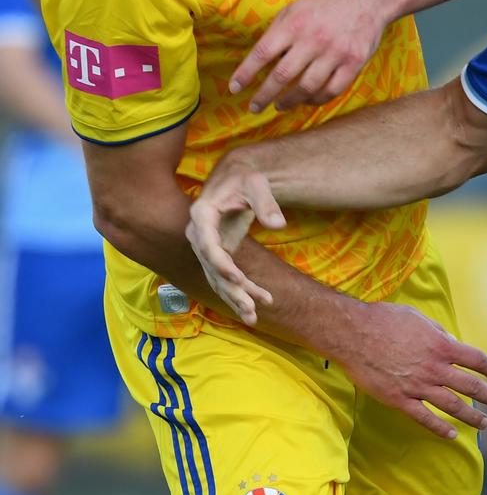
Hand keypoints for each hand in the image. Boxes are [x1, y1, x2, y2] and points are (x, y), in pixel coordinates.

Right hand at [186, 152, 287, 324]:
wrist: (236, 176)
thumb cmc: (245, 177)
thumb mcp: (257, 183)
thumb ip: (266, 203)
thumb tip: (279, 224)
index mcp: (202, 214)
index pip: (207, 244)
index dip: (221, 263)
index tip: (237, 279)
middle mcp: (198, 233)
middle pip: (211, 267)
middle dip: (231, 290)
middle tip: (251, 309)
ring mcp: (204, 246)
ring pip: (217, 278)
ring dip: (235, 298)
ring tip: (254, 317)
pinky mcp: (215, 254)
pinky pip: (225, 276)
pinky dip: (240, 291)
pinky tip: (259, 303)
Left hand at [230, 0, 388, 112]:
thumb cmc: (326, 3)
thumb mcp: (295, 8)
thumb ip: (278, 32)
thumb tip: (261, 60)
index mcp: (294, 23)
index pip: (262, 53)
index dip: (245, 73)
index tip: (235, 88)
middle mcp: (313, 39)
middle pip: (282, 76)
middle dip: (264, 95)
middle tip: (254, 107)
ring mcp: (335, 52)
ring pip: (307, 88)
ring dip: (290, 101)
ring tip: (280, 105)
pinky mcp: (354, 62)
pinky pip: (332, 90)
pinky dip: (317, 99)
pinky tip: (308, 100)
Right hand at [336, 302, 486, 438]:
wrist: (353, 334)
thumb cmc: (385, 320)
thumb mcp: (419, 319)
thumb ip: (438, 334)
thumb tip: (450, 343)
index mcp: (442, 345)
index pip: (476, 360)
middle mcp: (434, 368)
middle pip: (471, 386)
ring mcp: (417, 386)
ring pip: (452, 405)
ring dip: (472, 416)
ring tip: (486, 424)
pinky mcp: (398, 399)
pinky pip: (423, 417)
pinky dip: (439, 427)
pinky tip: (452, 434)